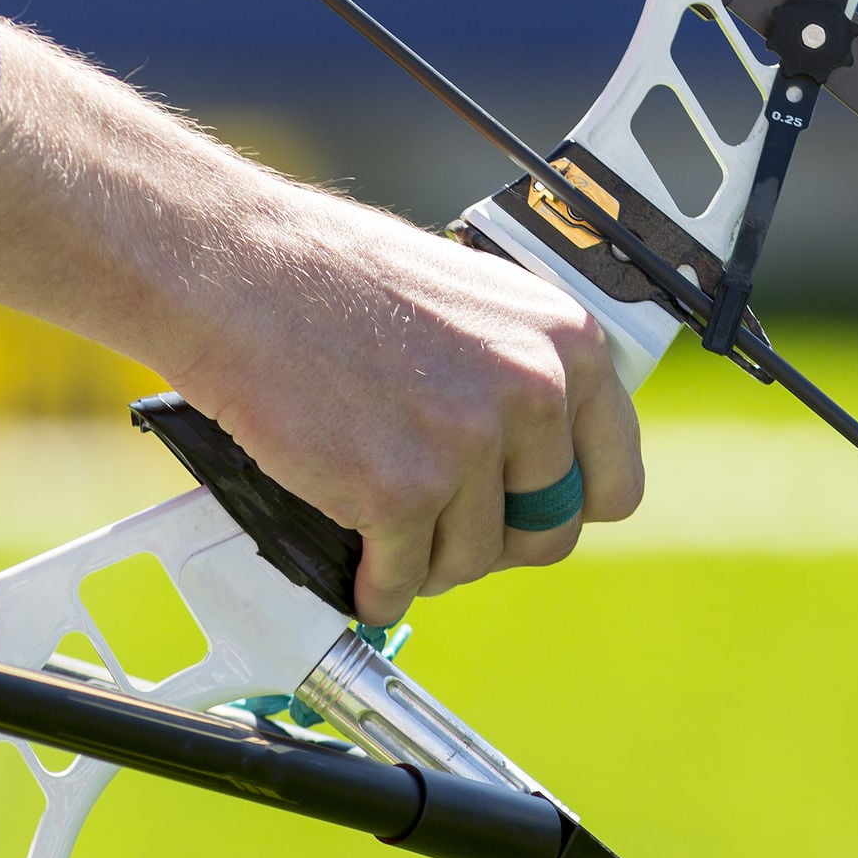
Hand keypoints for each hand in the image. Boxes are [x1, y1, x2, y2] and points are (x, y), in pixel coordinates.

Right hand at [164, 191, 643, 625]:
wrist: (242, 273)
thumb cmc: (337, 277)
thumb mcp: (475, 303)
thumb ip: (520, 373)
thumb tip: (535, 454)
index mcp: (566, 343)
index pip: (616, 478)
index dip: (563, 505)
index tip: (525, 510)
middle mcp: (534, 391)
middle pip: (549, 532)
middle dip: (495, 540)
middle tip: (446, 526)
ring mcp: (468, 444)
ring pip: (474, 561)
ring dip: (429, 559)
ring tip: (388, 528)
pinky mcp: (400, 492)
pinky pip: (403, 579)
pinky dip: (377, 584)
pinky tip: (360, 564)